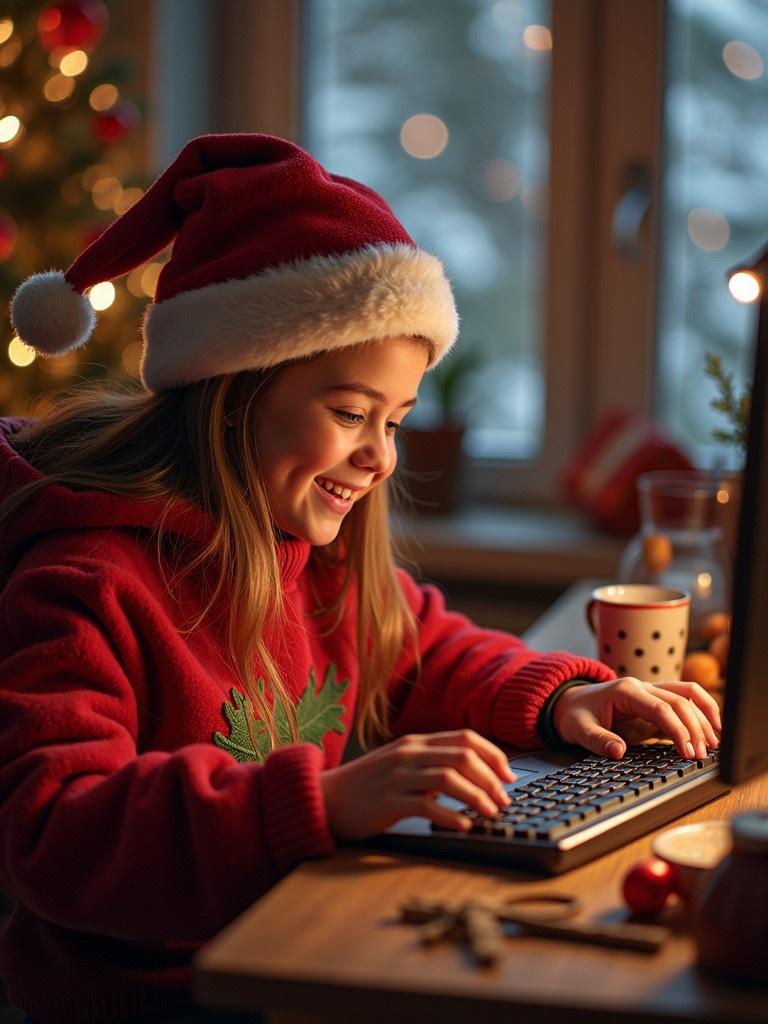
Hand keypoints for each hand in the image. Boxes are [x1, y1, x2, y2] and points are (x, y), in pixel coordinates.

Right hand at [319, 729, 514, 839]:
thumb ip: (431, 764)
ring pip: (449, 778)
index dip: (493, 755)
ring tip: (490, 813)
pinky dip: (450, 816)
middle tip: (504, 800)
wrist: (326, 798)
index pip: (465, 738)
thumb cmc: (367, 785)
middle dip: (491, 779)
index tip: (508, 776)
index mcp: (416, 742)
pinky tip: (463, 826)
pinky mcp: (388, 801)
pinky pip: (426, 805)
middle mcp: (410, 754)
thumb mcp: (401, 765)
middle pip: (463, 756)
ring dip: (477, 797)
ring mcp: (398, 776)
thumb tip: (469, 777)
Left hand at [551, 677, 721, 759]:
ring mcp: (650, 691)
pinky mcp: (656, 701)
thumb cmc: (575, 714)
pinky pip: (684, 700)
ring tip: (714, 743)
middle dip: (694, 728)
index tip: (687, 752)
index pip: (660, 708)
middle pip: (679, 701)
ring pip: (687, 695)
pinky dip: (701, 711)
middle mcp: (642, 687)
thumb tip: (618, 752)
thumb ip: (597, 740)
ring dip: (704, 716)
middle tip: (702, 755)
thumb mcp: (578, 729)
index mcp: (625, 691)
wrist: (571, 702)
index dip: (677, 730)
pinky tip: (712, 728)